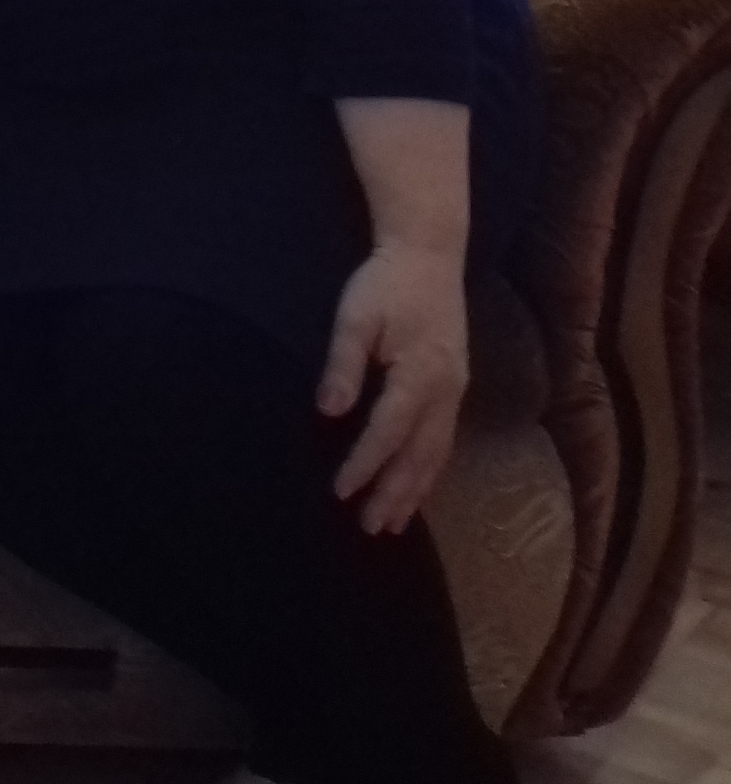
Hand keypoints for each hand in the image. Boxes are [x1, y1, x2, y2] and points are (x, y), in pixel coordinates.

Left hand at [320, 242, 469, 533]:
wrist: (429, 256)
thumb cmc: (386, 283)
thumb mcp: (355, 317)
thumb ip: (343, 364)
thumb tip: (328, 411)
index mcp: (421, 374)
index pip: (388, 431)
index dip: (365, 464)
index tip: (340, 492)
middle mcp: (445, 391)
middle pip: (419, 454)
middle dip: (395, 493)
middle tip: (370, 528)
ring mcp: (455, 391)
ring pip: (436, 452)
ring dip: (415, 489)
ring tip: (392, 522)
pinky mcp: (455, 387)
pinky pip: (443, 439)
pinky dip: (429, 468)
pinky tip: (416, 485)